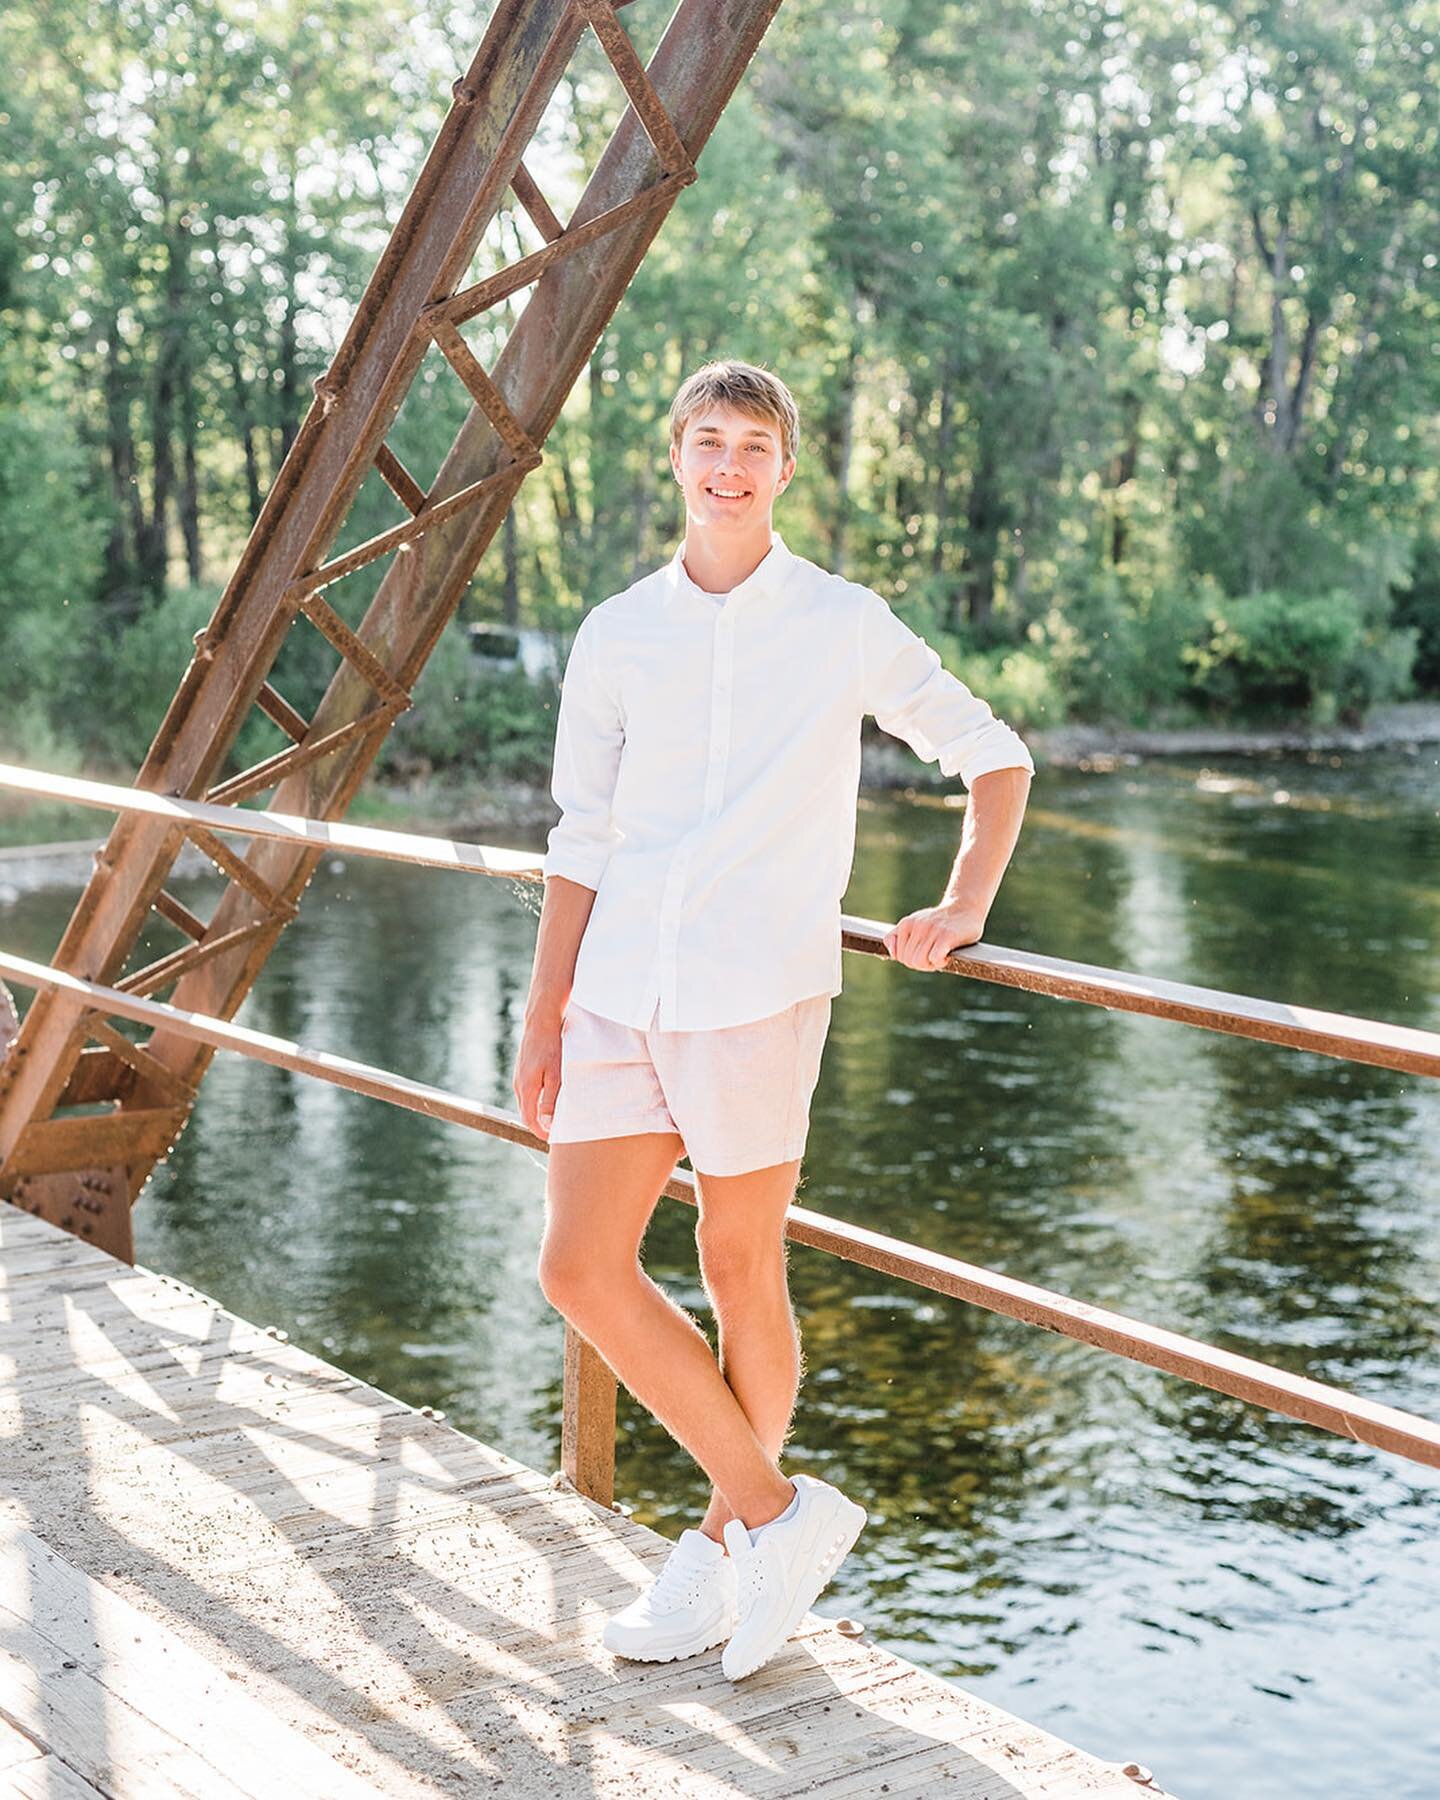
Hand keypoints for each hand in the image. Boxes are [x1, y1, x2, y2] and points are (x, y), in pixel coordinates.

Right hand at [512, 1017, 562, 1140]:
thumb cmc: (551, 1047)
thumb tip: (546, 1125)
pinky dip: (536, 1101)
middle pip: (527, 1114)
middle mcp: (519, 1085)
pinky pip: (527, 1093)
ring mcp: (518, 1078)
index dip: (541, 1133)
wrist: (541, 1022)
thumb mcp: (556, 1076)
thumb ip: (550, 1101)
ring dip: (538, 1114)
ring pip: (527, 1104)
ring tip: (555, 1119)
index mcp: (526, 1089)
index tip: (553, 1140)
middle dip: (539, 1126)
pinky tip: (548, 1100)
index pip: (530, 1121)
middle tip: (556, 1133)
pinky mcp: (522, 1072)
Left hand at [882, 901, 986, 971]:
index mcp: (906, 924)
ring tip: (941, 956)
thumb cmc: (941, 921)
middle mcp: (917, 925)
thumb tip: (892, 955)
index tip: (925, 954)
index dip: (912, 960)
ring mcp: (931, 930)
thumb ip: (899, 937)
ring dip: (932, 964)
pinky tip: (947, 956)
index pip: (899, 956)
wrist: (966, 907)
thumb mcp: (916, 923)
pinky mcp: (946, 935)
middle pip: (909, 961)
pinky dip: (940, 962)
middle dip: (922, 964)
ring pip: (919, 961)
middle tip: (935, 957)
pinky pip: (934, 958)